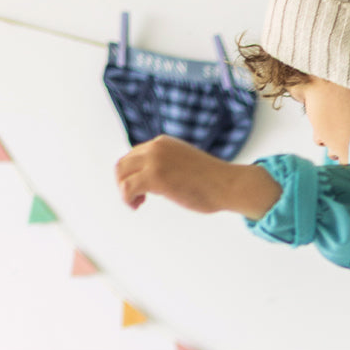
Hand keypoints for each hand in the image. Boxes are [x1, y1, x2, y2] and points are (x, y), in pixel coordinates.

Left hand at [114, 136, 278, 218]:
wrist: (229, 184)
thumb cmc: (215, 181)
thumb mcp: (186, 164)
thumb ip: (171, 166)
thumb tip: (163, 181)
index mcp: (163, 143)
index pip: (134, 155)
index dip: (133, 174)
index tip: (142, 191)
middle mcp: (156, 147)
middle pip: (123, 163)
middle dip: (124, 182)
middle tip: (137, 199)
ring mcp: (154, 161)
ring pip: (121, 174)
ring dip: (124, 191)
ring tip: (136, 204)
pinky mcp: (155, 177)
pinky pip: (127, 188)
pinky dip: (127, 199)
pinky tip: (137, 206)